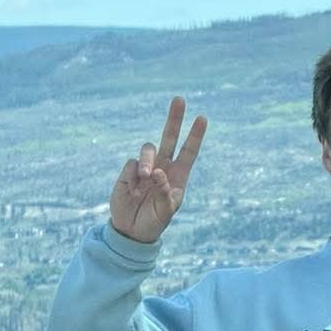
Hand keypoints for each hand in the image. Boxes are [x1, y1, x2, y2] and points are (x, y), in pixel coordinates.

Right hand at [110, 97, 207, 242]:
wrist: (131, 231)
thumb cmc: (154, 222)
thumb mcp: (165, 212)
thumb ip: (164, 193)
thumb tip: (158, 172)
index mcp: (178, 176)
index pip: (189, 151)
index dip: (195, 135)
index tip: (203, 118)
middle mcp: (163, 167)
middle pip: (169, 137)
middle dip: (175, 119)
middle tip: (179, 99)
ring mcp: (145, 168)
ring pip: (149, 149)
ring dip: (149, 160)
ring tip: (147, 176)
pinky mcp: (128, 172)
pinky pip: (132, 164)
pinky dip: (134, 174)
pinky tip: (133, 189)